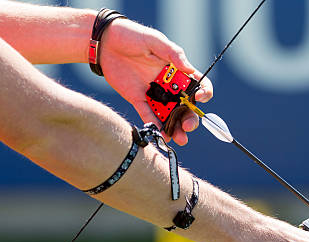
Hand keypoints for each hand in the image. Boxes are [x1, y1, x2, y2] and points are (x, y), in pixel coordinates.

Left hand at [98, 18, 212, 144]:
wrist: (104, 42)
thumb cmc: (132, 35)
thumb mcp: (155, 40)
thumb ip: (173, 53)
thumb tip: (189, 70)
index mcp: (178, 71)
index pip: (198, 84)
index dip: (204, 93)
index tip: (199, 98)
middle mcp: (169, 85)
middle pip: (186, 106)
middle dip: (190, 119)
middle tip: (188, 126)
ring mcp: (155, 94)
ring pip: (170, 115)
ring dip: (176, 128)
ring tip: (178, 139)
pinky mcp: (139, 99)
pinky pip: (149, 116)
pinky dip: (155, 126)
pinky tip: (160, 134)